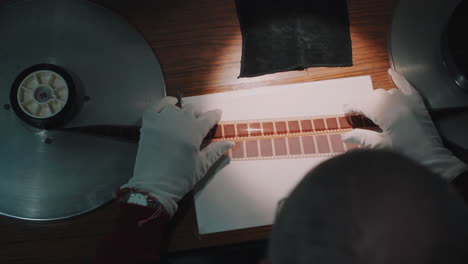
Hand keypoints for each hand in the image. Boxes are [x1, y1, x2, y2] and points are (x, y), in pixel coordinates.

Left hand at [121, 97, 233, 215]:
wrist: (154, 186)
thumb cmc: (181, 177)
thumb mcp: (202, 165)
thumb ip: (216, 150)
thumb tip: (231, 142)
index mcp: (195, 131)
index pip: (209, 117)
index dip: (214, 115)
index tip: (217, 114)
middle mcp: (180, 121)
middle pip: (192, 110)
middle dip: (198, 113)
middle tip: (199, 119)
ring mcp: (163, 120)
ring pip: (175, 108)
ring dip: (181, 111)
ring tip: (183, 117)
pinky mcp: (148, 123)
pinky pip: (156, 106)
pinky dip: (163, 103)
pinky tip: (170, 104)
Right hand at [341, 69, 466, 179]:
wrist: (431, 159)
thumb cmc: (405, 154)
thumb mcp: (380, 147)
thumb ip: (361, 138)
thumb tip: (344, 136)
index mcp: (385, 113)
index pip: (362, 104)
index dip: (352, 107)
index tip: (346, 111)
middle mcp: (396, 103)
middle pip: (373, 96)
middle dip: (364, 103)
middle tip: (357, 114)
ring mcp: (408, 101)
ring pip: (387, 92)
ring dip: (377, 98)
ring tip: (373, 109)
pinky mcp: (417, 103)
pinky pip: (406, 85)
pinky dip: (398, 78)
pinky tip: (392, 72)